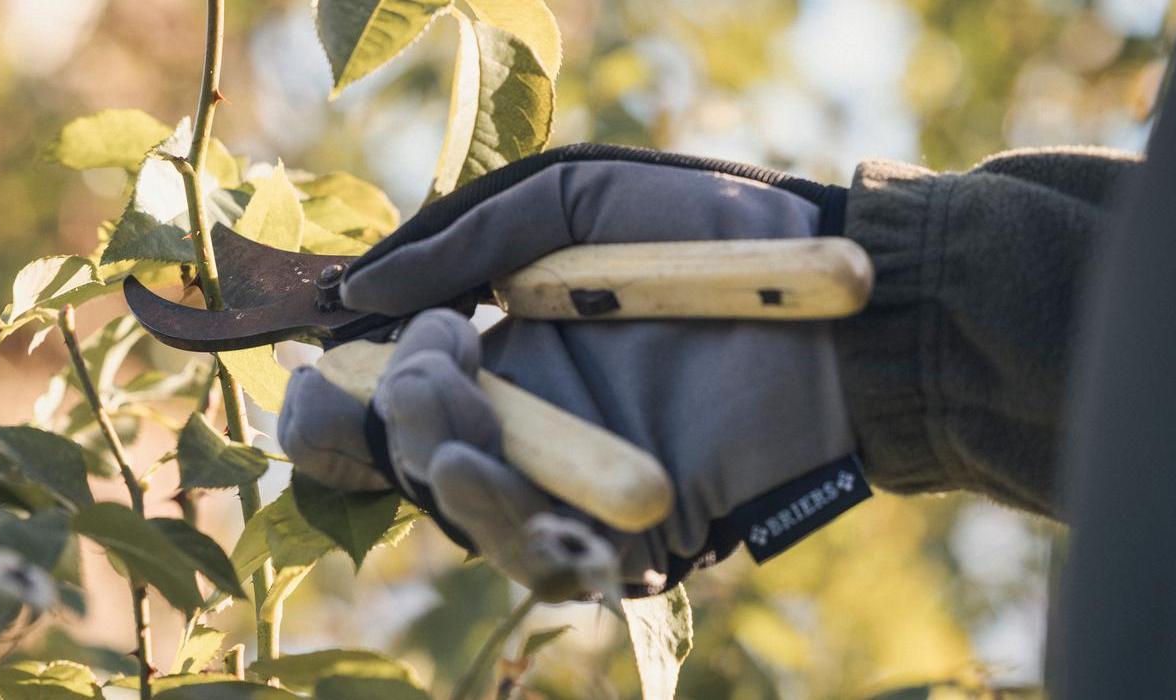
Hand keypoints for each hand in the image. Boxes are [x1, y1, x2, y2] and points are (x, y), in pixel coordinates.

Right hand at [277, 145, 866, 597]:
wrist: (844, 302)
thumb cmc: (716, 236)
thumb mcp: (572, 202)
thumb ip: (464, 239)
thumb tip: (354, 297)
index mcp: (496, 356)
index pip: (376, 404)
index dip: (332, 397)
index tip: (348, 350)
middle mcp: (525, 432)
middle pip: (404, 460)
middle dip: (399, 406)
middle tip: (452, 345)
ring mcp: (577, 491)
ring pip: (462, 519)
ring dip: (441, 465)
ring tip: (467, 421)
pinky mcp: (634, 542)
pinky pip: (544, 564)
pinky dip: (502, 522)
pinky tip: (482, 470)